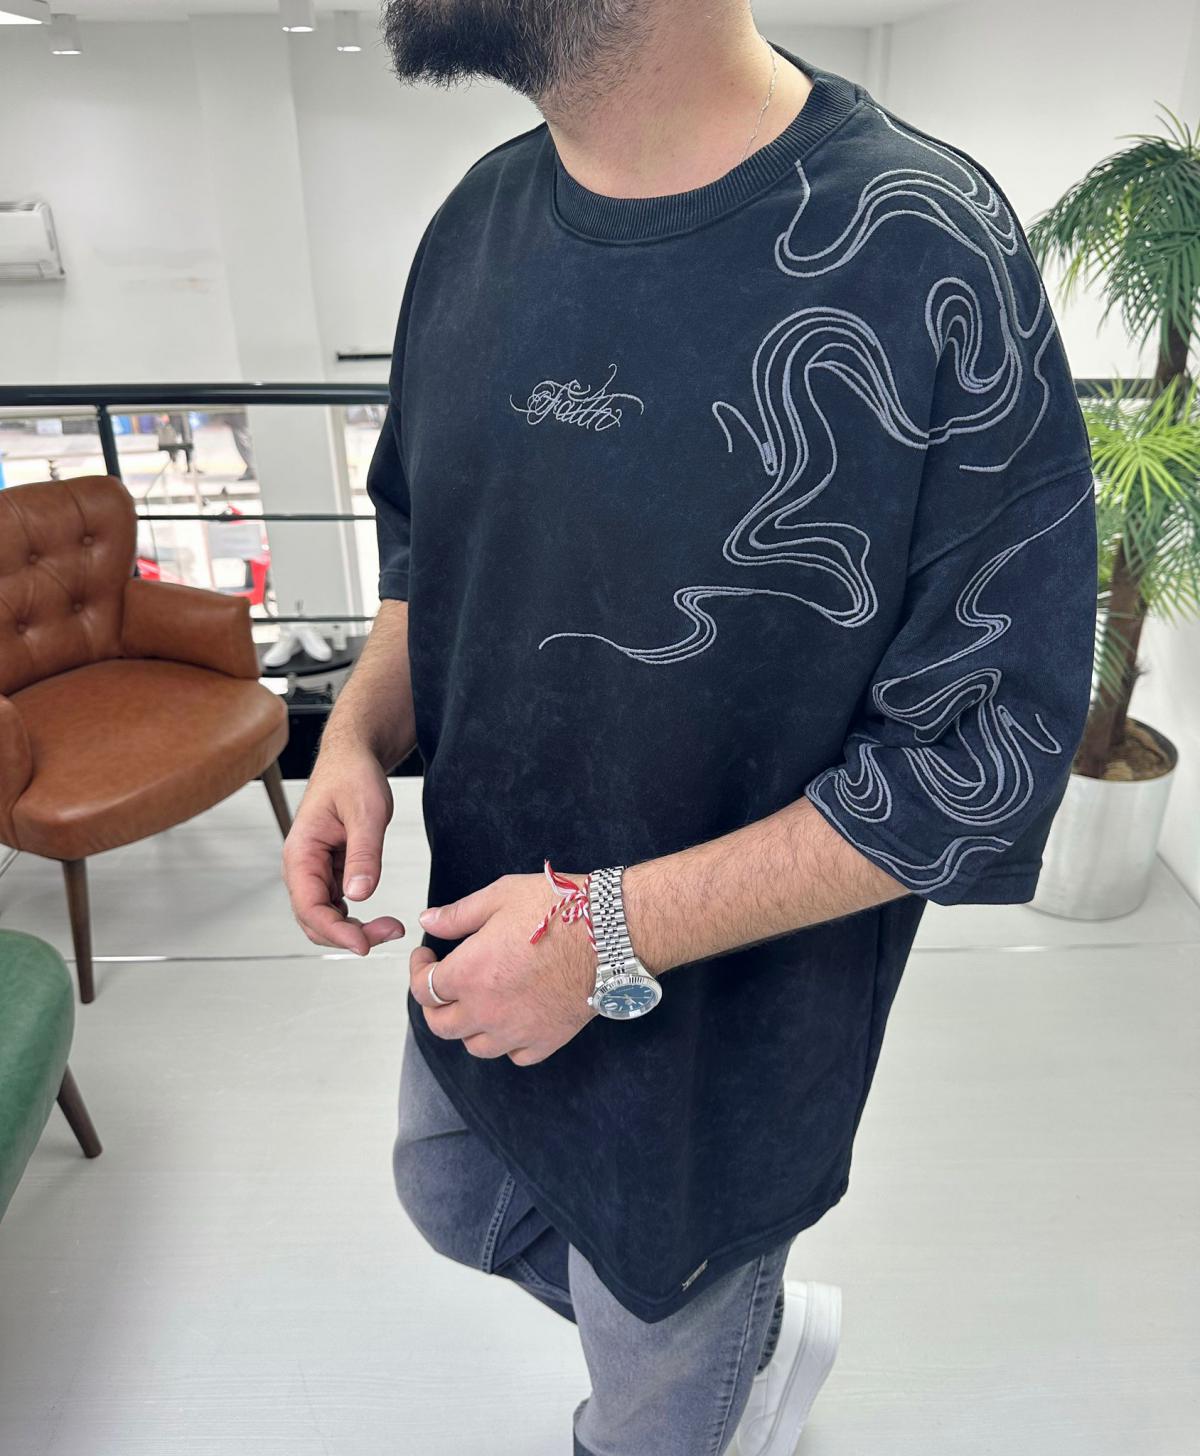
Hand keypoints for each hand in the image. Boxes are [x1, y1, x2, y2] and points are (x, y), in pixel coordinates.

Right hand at [282, 746, 404, 955]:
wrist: (352, 758)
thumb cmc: (353, 776)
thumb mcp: (367, 812)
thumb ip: (363, 854)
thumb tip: (360, 895)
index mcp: (301, 852)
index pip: (308, 906)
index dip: (335, 931)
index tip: (364, 944)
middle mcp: (302, 866)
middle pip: (314, 919)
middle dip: (348, 935)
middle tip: (390, 932)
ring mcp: (315, 871)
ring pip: (326, 917)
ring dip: (353, 929)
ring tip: (390, 928)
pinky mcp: (331, 872)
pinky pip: (337, 905)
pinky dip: (356, 917)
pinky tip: (380, 918)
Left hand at [410, 873, 597, 1065]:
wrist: (611, 932)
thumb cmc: (559, 909)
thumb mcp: (500, 896)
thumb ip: (458, 914)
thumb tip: (428, 920)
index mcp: (469, 974)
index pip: (423, 989)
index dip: (418, 970)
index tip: (427, 955)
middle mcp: (487, 1010)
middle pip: (441, 1025)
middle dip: (435, 1003)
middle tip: (444, 983)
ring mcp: (517, 1031)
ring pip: (475, 1046)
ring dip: (469, 1026)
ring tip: (478, 1002)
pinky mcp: (547, 1040)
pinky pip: (516, 1055)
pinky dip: (509, 1043)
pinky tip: (513, 1020)